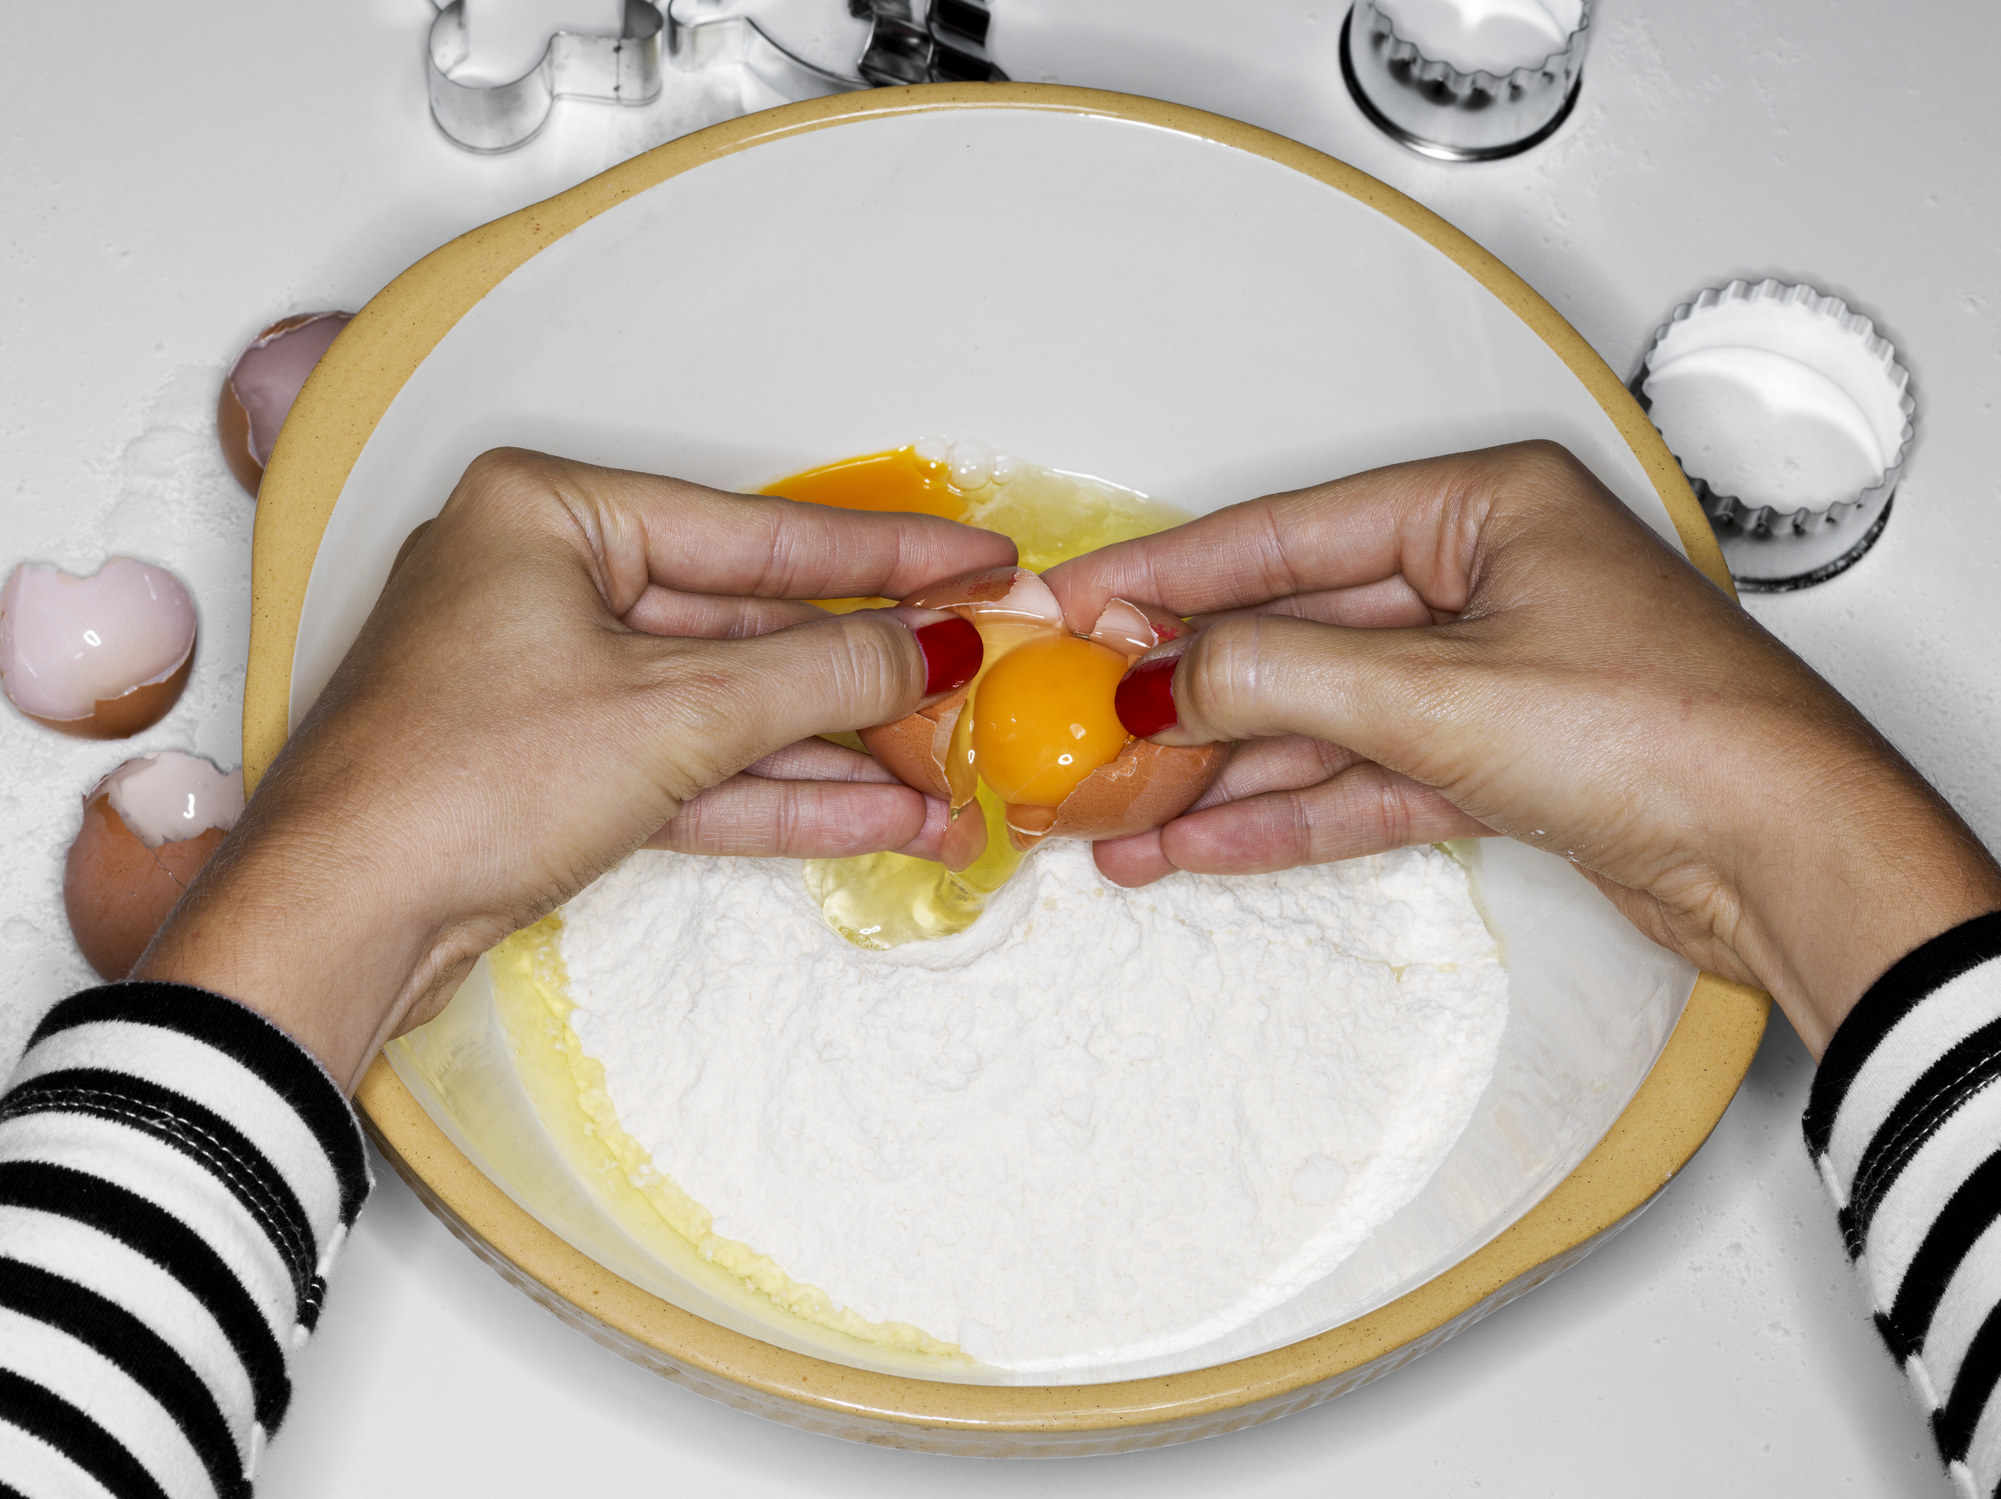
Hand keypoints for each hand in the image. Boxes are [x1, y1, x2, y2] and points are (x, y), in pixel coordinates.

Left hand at [135, 449, 1012, 1087]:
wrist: (336, 932)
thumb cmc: (452, 784)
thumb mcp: (673, 713)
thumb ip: (822, 675)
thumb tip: (934, 648)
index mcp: (549, 514)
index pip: (758, 531)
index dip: (885, 556)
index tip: (978, 563)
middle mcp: (546, 582)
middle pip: (748, 623)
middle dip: (868, 672)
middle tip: (981, 676)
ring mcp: (551, 682)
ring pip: (729, 706)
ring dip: (838, 750)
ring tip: (951, 774)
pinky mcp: (560, 772)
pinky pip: (694, 768)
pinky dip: (778, 793)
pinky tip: (878, 814)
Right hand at [1046, 442, 2000, 1053]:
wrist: (1791, 861)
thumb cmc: (1674, 735)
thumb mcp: (1438, 694)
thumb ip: (1281, 677)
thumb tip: (1161, 677)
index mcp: (1485, 506)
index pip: (1284, 535)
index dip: (1167, 577)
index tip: (1078, 605)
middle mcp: (1486, 578)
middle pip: (1297, 630)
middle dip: (1188, 692)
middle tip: (1083, 722)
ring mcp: (1491, 675)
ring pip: (1322, 716)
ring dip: (1224, 773)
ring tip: (1122, 813)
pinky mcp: (1498, 763)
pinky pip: (1363, 779)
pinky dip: (1286, 814)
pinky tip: (1202, 844)